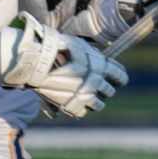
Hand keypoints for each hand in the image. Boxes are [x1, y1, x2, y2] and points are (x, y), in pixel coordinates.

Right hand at [0, 14, 126, 117]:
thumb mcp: (77, 45)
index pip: (120, 75)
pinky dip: (77, 108)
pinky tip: (72, 102)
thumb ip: (90, 55)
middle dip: (104, 89)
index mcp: (102, 65)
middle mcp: (97, 81)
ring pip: (98, 105)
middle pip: (109, 91)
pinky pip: (82, 113)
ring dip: (93, 102)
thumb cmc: (56, 49)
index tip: (118, 81)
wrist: (37, 61)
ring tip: (85, 97)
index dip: (119, 78)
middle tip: (96, 87)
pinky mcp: (74, 107)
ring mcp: (86, 96)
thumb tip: (102, 61)